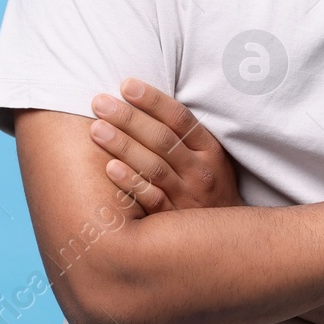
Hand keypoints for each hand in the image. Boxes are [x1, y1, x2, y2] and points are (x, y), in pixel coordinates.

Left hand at [89, 78, 242, 212]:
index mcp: (210, 150)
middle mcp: (201, 172)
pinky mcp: (173, 220)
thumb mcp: (208, 157)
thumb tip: (142, 99)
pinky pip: (151, 200)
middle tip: (99, 102)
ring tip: (96, 129)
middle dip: (129, 118)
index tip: (126, 84)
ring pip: (154, 167)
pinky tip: (109, 169)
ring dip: (123, 146)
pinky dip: (130, 183)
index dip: (153, 99)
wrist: (227, 239)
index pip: (180, 118)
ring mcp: (188, 197)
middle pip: (163, 140)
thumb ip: (182, 134)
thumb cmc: (207, 186)